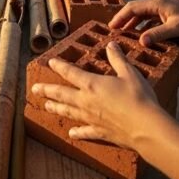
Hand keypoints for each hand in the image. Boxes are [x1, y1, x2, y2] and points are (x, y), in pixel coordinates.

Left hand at [31, 42, 167, 149]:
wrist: (144, 126)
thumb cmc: (139, 97)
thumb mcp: (130, 73)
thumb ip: (118, 59)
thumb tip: (111, 45)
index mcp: (93, 84)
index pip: (71, 73)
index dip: (60, 66)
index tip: (50, 62)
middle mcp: (86, 101)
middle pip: (62, 94)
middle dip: (47, 90)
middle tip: (34, 89)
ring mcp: (90, 118)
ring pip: (68, 112)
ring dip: (56, 108)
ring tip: (46, 106)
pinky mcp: (99, 131)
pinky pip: (84, 131)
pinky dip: (76, 132)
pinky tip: (71, 133)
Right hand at [109, 0, 178, 46]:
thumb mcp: (176, 28)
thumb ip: (158, 34)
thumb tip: (140, 41)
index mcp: (156, 4)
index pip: (132, 8)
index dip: (120, 17)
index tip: (110, 27)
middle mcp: (157, 3)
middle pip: (135, 10)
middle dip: (123, 20)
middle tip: (112, 32)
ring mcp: (162, 8)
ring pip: (142, 15)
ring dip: (133, 23)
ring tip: (124, 35)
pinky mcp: (167, 13)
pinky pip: (150, 18)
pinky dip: (143, 26)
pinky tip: (141, 36)